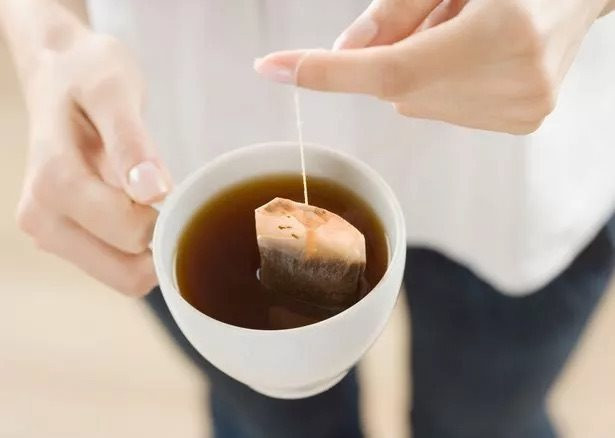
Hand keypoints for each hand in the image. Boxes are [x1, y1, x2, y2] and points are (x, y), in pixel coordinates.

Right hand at [4, 4, 170, 295]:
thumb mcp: (114, 91)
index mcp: (54, 182)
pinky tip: (145, 214)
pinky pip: (116, 267)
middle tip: (175, 203)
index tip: (176, 190)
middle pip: (126, 274)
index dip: (166, 220)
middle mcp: (42, 217)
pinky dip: (140, 253)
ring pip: (122, 278)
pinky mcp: (64, 238)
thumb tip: (152, 191)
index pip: (129, 234)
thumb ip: (131, 141)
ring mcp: (50, 232)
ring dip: (152, 253)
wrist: (60, 73)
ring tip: (158, 205)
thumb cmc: (88, 75)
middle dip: (161, 247)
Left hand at [255, 0, 610, 133]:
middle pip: (401, 91)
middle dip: (388, 60)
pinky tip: (471, 56)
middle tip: (429, 20)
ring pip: (417, 105)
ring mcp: (523, 108)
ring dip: (417, 72)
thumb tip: (342, 55)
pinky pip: (445, 111)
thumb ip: (393, 15)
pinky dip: (438, 86)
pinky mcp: (521, 122)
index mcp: (505, 32)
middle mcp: (518, 80)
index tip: (274, 69)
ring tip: (462, 33)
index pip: (393, 70)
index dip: (328, 73)